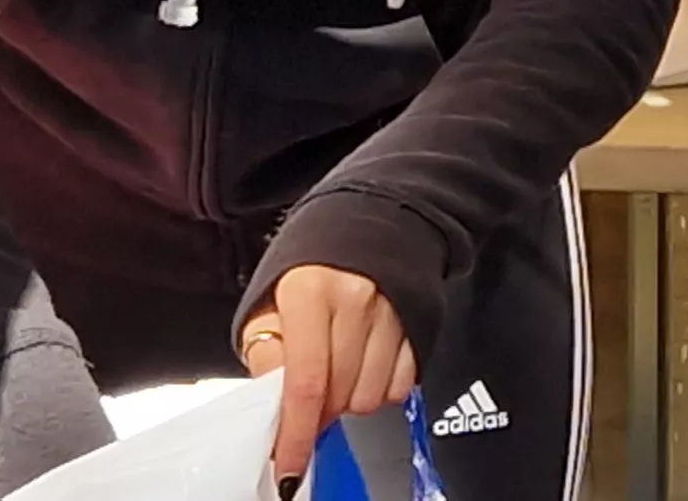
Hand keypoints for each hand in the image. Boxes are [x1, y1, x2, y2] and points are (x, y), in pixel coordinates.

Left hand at [238, 265, 420, 481]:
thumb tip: (274, 403)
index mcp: (308, 290)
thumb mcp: (270, 302)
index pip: (304, 381)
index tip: (288, 464)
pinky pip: (399, 388)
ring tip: (339, 371)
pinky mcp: (419, 325)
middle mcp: (355, 298)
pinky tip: (365, 364)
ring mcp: (393, 312)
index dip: (296, 432)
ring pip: (369, 399)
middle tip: (309, 398)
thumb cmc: (312, 271)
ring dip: (349, 400)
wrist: (371, 222)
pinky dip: (378, 389)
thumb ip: (268, 353)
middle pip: (338, 395)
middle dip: (318, 413)